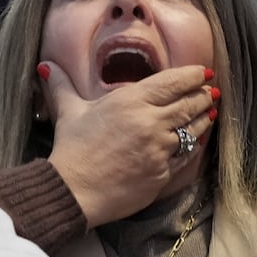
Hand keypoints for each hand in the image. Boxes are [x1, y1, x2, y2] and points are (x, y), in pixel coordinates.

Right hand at [41, 61, 217, 227]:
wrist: (73, 191)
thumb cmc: (72, 150)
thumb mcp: (69, 112)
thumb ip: (62, 86)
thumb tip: (45, 66)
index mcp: (131, 101)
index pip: (173, 82)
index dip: (193, 75)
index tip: (203, 72)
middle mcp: (150, 122)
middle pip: (188, 104)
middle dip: (202, 95)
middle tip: (211, 91)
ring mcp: (160, 149)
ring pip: (192, 129)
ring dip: (204, 118)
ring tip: (210, 111)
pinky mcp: (163, 172)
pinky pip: (187, 155)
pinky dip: (195, 145)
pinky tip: (198, 140)